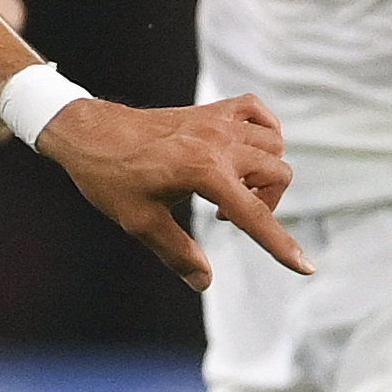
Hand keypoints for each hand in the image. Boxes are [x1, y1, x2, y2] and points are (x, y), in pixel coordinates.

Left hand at [39, 92, 304, 291]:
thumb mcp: (139, 222)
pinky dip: (263, 132)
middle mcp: (218, 142)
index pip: (254, 215)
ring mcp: (217, 121)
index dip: (280, 245)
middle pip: (278, 174)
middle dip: (266, 203)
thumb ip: (177, 253)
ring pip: (274, 146)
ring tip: (228, 187)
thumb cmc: (108, 177)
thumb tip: (204, 282)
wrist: (87, 133)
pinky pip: (258, 113)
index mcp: (202, 171)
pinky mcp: (211, 109)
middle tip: (224, 214)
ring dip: (263, 172)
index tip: (305, 266)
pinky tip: (244, 152)